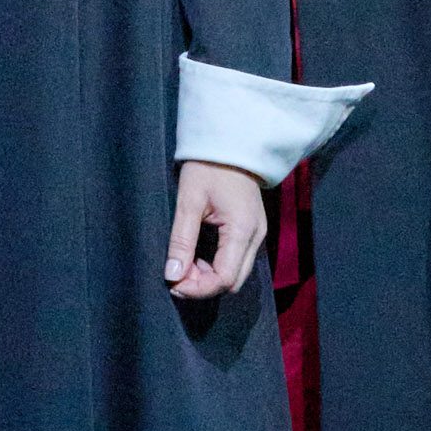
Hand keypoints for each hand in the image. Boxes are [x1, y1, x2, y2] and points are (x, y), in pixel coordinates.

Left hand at [165, 161, 266, 300]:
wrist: (232, 143)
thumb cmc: (209, 167)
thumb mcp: (189, 201)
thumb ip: (181, 240)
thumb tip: (172, 275)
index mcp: (242, 229)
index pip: (224, 278)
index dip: (198, 288)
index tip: (174, 283)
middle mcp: (256, 236)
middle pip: (233, 281)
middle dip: (203, 285)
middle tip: (176, 275)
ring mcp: (257, 234)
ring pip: (236, 273)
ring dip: (209, 276)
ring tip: (184, 265)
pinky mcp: (253, 230)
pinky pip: (237, 260)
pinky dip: (217, 266)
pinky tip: (198, 257)